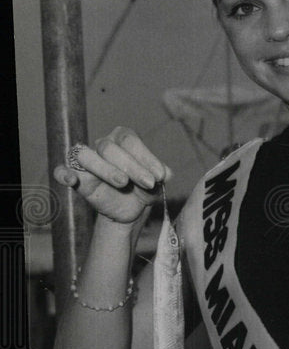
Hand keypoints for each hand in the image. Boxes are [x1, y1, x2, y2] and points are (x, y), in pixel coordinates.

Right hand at [52, 127, 171, 225]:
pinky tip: (72, 180)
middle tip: (148, 183)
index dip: (145, 156)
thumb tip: (166, 174)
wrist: (132, 209)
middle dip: (131, 166)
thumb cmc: (144, 188)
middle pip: (109, 147)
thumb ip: (161, 175)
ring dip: (105, 169)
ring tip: (123, 183)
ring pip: (86, 156)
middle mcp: (103, 145)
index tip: (160, 176)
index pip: (129, 140)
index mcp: (123, 138)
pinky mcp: (78, 179)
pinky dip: (63, 173)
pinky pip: (62, 170)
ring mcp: (88, 161)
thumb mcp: (157, 183)